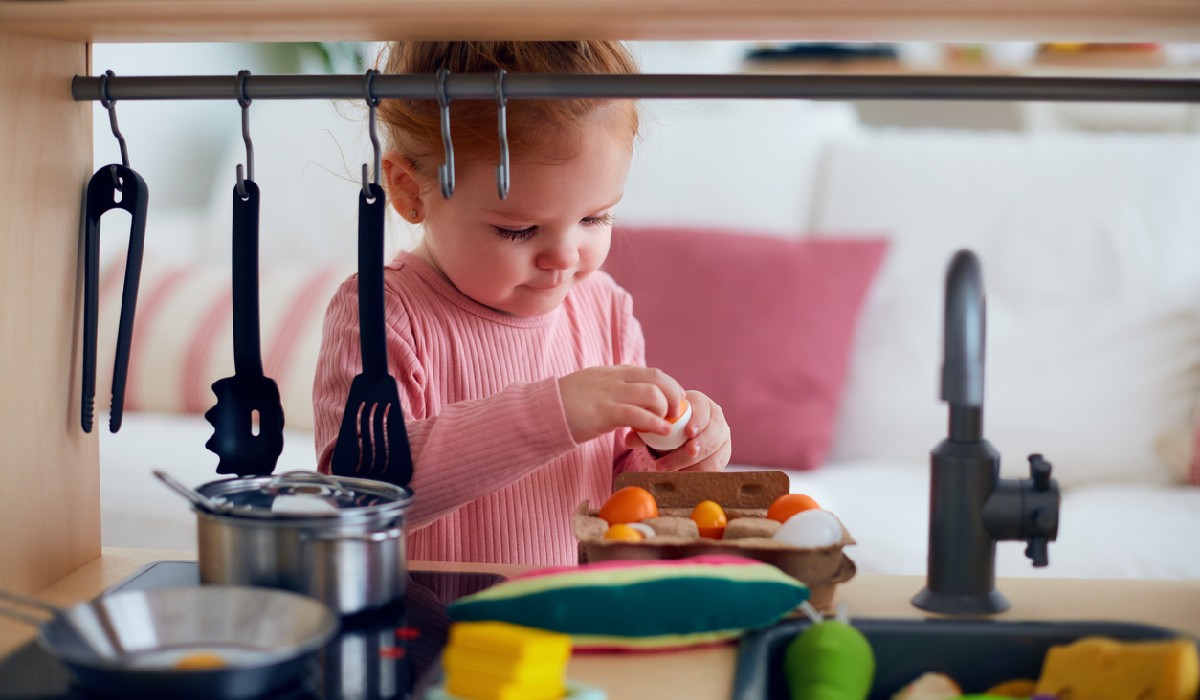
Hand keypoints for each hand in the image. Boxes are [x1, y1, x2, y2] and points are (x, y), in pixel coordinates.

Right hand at [559, 365, 685, 444]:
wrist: (540, 411)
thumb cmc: (566, 406)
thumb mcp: (594, 390)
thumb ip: (614, 392)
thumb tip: (634, 405)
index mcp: (613, 373)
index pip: (651, 372)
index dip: (669, 387)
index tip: (676, 402)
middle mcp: (614, 378)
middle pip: (657, 378)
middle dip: (674, 395)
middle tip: (677, 414)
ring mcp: (608, 394)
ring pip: (651, 393)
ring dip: (666, 410)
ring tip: (668, 425)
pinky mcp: (602, 412)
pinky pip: (635, 413)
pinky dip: (655, 422)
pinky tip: (663, 432)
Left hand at [626, 389, 730, 471]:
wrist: (679, 436)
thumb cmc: (667, 426)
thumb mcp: (656, 424)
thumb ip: (643, 430)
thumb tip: (630, 440)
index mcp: (700, 403)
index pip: (703, 409)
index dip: (698, 420)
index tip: (688, 433)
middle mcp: (716, 417)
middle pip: (713, 431)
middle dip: (701, 443)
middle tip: (688, 452)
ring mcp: (722, 436)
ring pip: (715, 450)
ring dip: (697, 461)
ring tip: (678, 469)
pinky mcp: (723, 453)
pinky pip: (716, 464)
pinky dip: (701, 471)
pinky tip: (686, 475)